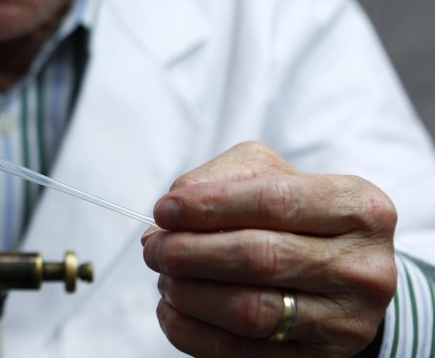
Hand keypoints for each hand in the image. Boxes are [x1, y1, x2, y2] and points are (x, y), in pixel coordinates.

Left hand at [141, 141, 395, 356]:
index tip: (164, 210)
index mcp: (358, 208)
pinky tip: (172, 311)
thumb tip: (168, 218)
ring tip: (164, 278)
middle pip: (259, 258)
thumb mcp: (269, 176)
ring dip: (188, 294)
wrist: (341, 276)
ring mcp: (347, 322)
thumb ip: (218, 181)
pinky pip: (240, 352)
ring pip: (249, 311)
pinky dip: (191, 332)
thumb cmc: (295, 216)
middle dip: (190, 252)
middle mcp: (364, 267)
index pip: (275, 201)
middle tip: (153, 249)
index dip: (210, 206)